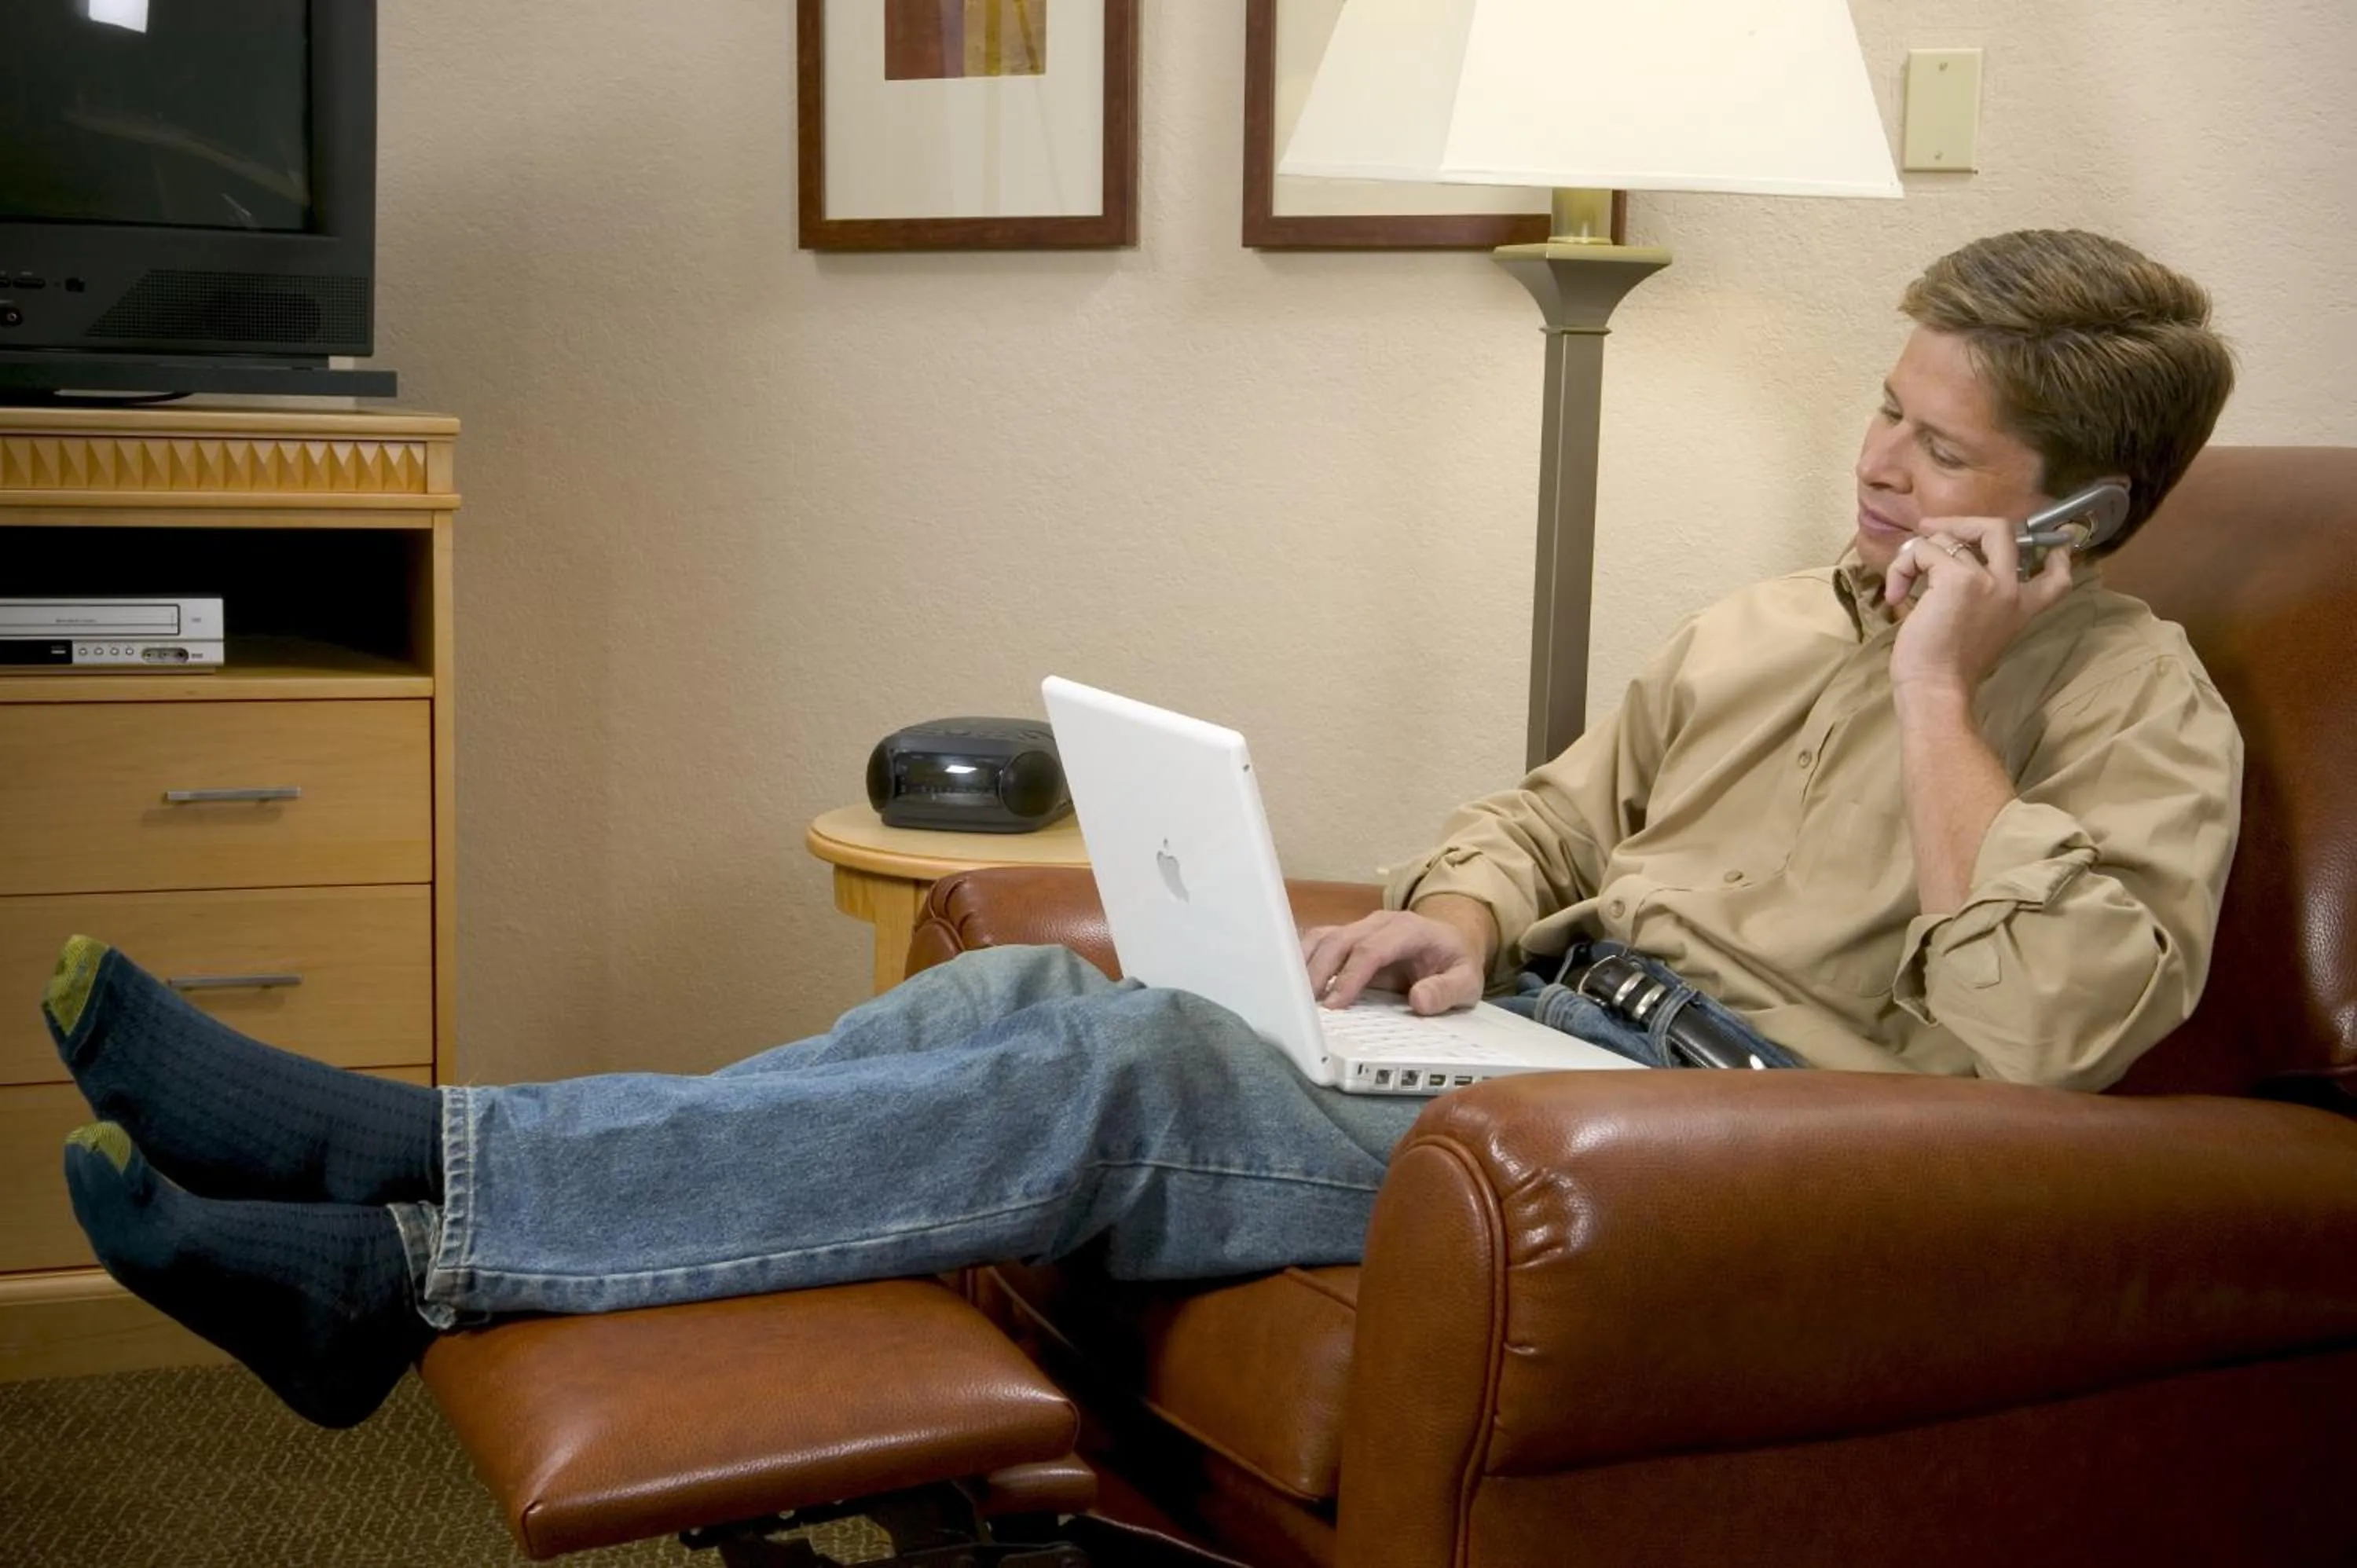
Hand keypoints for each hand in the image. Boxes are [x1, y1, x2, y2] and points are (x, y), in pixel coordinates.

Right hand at [1300, 909, 1484, 1015]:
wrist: (1452, 943)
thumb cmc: (1455, 963)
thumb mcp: (1467, 982)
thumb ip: (1447, 991)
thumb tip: (1419, 1001)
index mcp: (1410, 929)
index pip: (1372, 949)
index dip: (1350, 976)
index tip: (1335, 1005)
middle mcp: (1381, 922)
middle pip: (1340, 940)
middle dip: (1320, 973)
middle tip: (1306, 1008)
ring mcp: (1362, 926)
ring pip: (1324, 937)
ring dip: (1306, 965)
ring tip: (1295, 998)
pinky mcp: (1350, 936)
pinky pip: (1321, 941)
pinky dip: (1304, 959)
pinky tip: (1295, 983)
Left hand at [1882, 514, 2075, 699]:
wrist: (1936, 689)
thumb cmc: (1945, 668)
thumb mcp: (1974, 629)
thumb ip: (1976, 598)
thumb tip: (1944, 563)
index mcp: (2020, 607)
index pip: (2057, 577)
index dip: (2058, 556)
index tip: (2059, 544)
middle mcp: (2009, 588)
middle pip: (2001, 529)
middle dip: (1964, 522)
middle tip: (1930, 529)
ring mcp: (1986, 580)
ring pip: (1947, 538)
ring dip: (1914, 554)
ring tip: (1901, 584)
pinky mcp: (1957, 578)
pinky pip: (1922, 550)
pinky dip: (1902, 567)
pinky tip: (1896, 595)